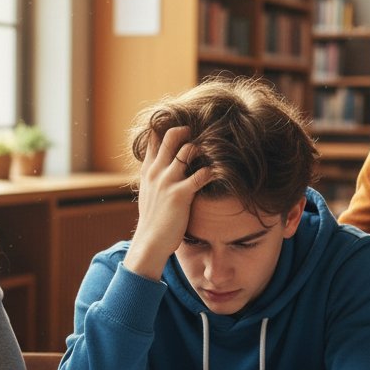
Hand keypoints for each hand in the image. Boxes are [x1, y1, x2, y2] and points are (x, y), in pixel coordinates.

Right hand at [124, 126, 213, 280]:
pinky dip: (214, 171)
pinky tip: (221, 173)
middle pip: (172, 136)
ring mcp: (167, 182)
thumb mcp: (148, 193)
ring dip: (204, 150)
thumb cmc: (153, 219)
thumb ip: (155, 176)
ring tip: (216, 154)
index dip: (170, 127)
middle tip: (204, 135)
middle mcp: (156, 171)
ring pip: (188, 150)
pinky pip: (202, 175)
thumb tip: (164, 166)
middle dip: (188, 131)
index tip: (186, 127)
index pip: (155, 137)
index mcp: (148, 170)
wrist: (150, 242)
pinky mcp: (180, 195)